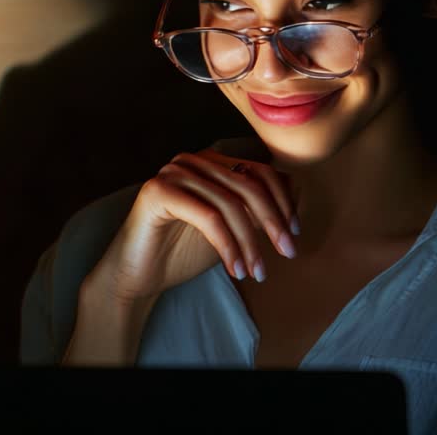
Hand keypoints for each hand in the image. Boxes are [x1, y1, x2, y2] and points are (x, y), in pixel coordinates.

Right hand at [90, 147, 298, 304]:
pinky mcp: (159, 191)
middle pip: (249, 185)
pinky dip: (228, 245)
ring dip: (250, 243)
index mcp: (210, 163)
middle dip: (274, 222)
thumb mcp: (231, 229)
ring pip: (231, 204)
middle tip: (288, 253)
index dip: (283, 202)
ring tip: (258, 272)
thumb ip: (256, 210)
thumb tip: (297, 193)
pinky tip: (235, 269)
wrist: (138, 276)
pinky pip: (208, 217)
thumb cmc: (182, 252)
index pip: (260, 171)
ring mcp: (173, 172)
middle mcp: (192, 160)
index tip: (294, 235)